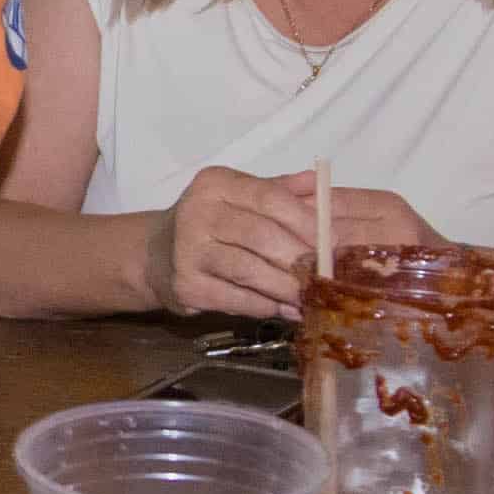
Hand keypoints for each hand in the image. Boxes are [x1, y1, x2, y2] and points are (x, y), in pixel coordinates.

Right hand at [147, 167, 435, 321]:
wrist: (156, 255)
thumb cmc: (211, 223)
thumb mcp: (241, 197)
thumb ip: (280, 190)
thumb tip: (322, 184)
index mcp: (217, 183)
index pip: (270, 198)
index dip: (307, 221)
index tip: (337, 241)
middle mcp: (197, 211)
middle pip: (262, 236)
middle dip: (301, 258)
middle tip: (329, 275)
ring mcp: (187, 250)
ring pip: (250, 270)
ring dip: (286, 287)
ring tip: (312, 296)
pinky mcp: (186, 286)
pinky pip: (236, 298)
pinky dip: (265, 306)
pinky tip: (284, 309)